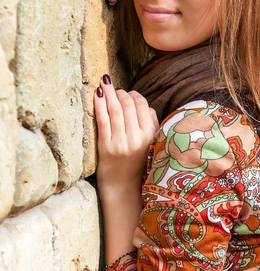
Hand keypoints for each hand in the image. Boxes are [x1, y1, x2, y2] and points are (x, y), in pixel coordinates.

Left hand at [93, 74, 158, 189]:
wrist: (123, 187)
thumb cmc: (136, 163)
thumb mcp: (151, 144)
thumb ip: (151, 124)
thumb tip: (143, 104)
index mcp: (151, 136)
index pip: (143, 106)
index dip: (134, 96)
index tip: (127, 93)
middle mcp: (137, 138)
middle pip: (129, 105)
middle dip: (121, 93)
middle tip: (114, 89)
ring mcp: (121, 143)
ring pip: (116, 110)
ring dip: (109, 93)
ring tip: (104, 84)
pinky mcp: (106, 147)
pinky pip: (103, 120)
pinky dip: (99, 105)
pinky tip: (96, 94)